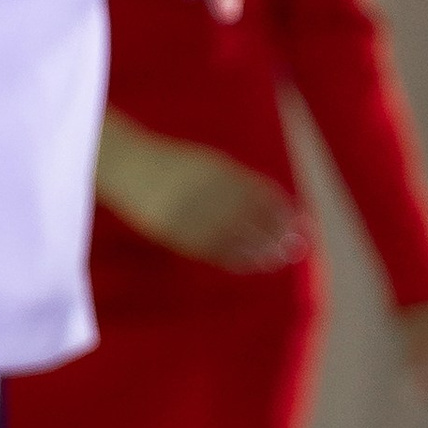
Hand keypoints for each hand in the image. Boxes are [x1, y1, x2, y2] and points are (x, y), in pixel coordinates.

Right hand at [95, 114, 305, 270]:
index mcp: (216, 170)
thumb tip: (273, 204)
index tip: (299, 220)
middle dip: (277, 232)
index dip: (279, 208)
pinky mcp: (176, 231)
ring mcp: (189, 212)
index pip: (257, 192)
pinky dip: (235, 258)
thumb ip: (237, 181)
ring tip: (281, 258)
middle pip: (251, 216)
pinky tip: (252, 264)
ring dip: (260, 249)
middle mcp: (206, 191)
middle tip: (299, 246)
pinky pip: (210, 249)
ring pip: (233, 236)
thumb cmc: (173, 165)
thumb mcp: (208, 164)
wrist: (128, 166)